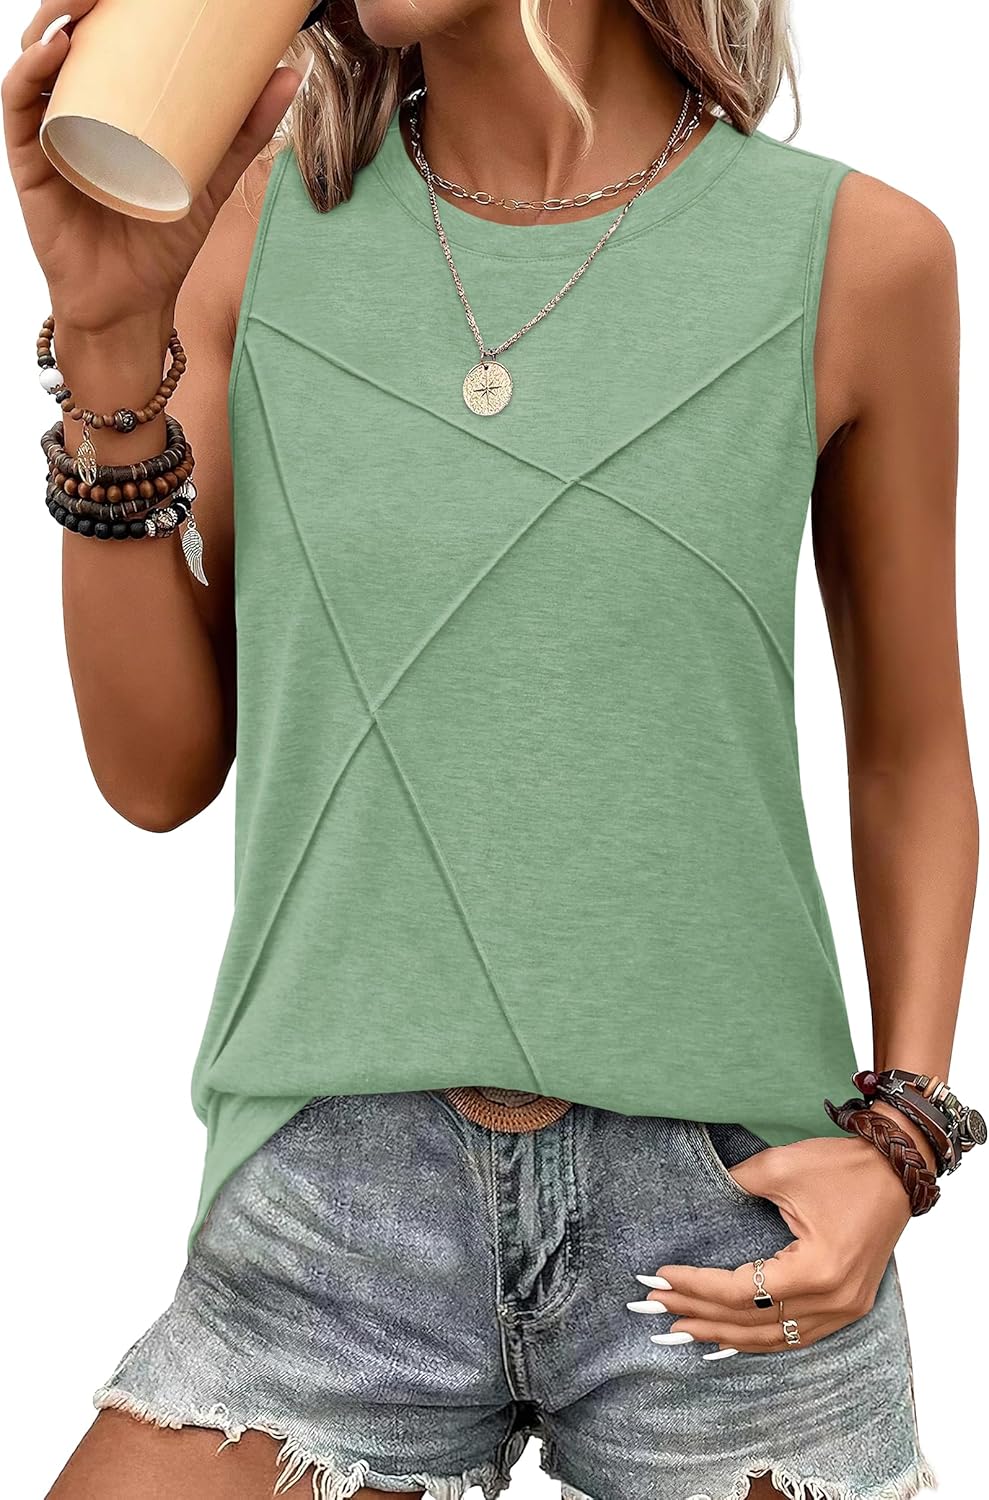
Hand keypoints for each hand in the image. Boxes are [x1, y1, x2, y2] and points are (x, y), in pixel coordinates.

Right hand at [3, 2, 302, 329]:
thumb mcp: (213, 177)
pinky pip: (20, 107)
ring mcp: (48, 133)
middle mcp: (73, 110)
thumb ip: (246, 130)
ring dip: (55, 23)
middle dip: (82, 1)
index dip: (110, 2)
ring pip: (39, 62)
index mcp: (110, 105)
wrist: (132, 305)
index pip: (104, 38)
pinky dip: (30, 74)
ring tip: (84, 7)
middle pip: (69, 39)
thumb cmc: (164, 243)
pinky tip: (52, 50)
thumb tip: (287, 72)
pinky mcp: (31, 162)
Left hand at [640, 1122, 922, 1356]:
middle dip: (699, 1315)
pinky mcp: (848, 1306)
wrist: (896, 1170)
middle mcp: (833, 1301)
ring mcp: (845, 1309)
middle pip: (752, 1322)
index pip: (741, 1292)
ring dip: (724, 1334)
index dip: (696, 1287)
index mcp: (817, 1270)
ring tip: (681, 1329)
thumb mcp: (781, 1167)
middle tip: (654, 1306)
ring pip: (773, 1338)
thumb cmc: (842, 1165)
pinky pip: (796, 1336)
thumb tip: (697, 1195)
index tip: (659, 1278)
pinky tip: (728, 1339)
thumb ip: (735, 1185)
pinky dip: (758, 1339)